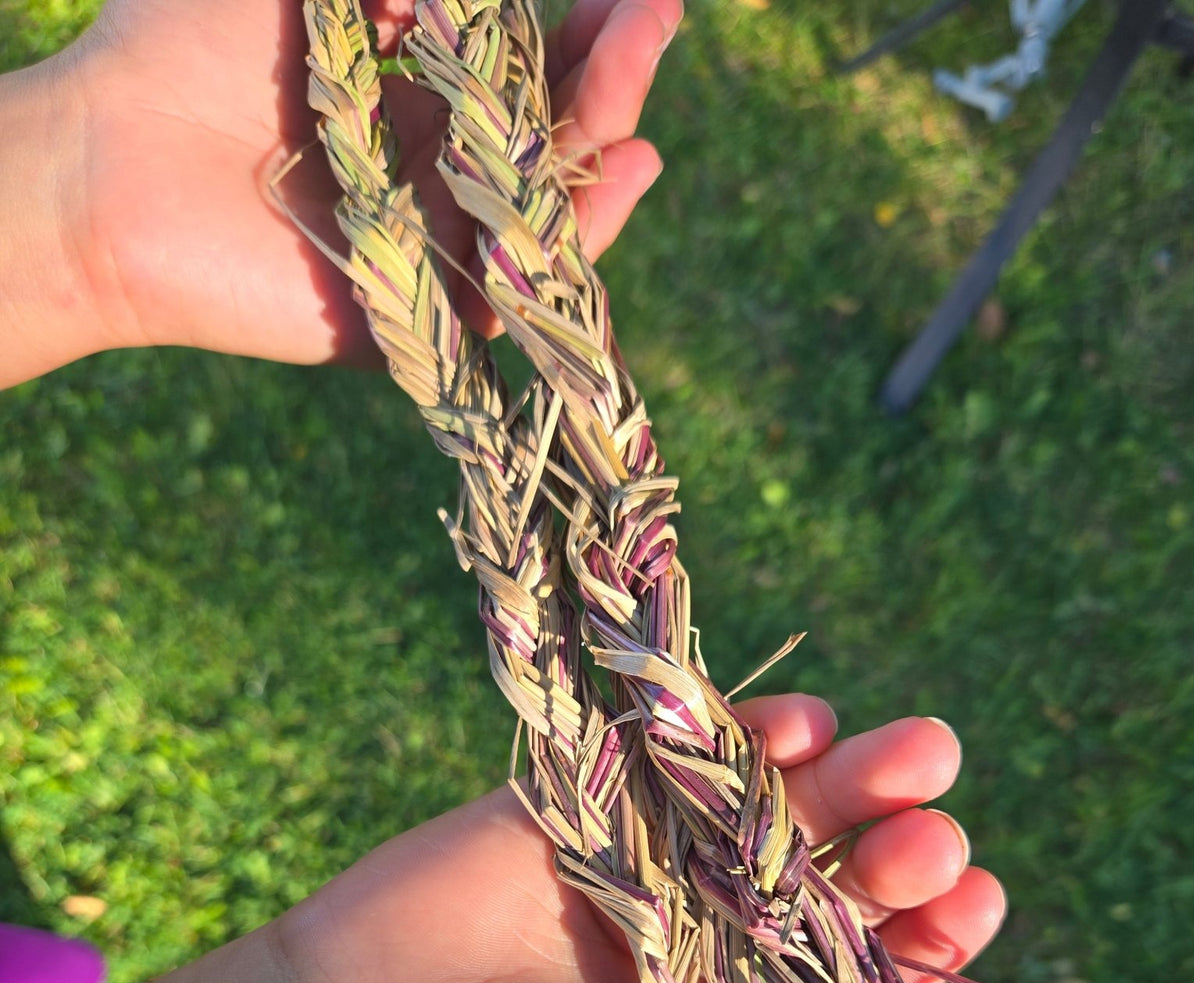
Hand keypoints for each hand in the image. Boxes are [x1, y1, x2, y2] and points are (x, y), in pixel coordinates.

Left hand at [64, 0, 678, 364]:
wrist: (107, 161)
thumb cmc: (188, 43)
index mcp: (406, 94)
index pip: (523, 68)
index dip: (582, 27)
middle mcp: (428, 171)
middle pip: (548, 135)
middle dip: (611, 74)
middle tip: (659, 16)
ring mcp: (428, 245)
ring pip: (544, 211)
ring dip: (604, 146)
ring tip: (642, 82)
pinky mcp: (416, 315)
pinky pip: (511, 287)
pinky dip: (569, 237)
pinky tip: (620, 173)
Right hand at [281, 697, 1004, 982]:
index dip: (935, 948)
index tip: (970, 914)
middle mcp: (718, 954)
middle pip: (846, 891)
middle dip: (909, 859)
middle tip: (935, 845)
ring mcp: (661, 871)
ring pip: (786, 812)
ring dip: (860, 777)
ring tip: (916, 752)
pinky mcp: (599, 803)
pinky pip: (688, 753)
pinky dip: (750, 733)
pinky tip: (801, 728)